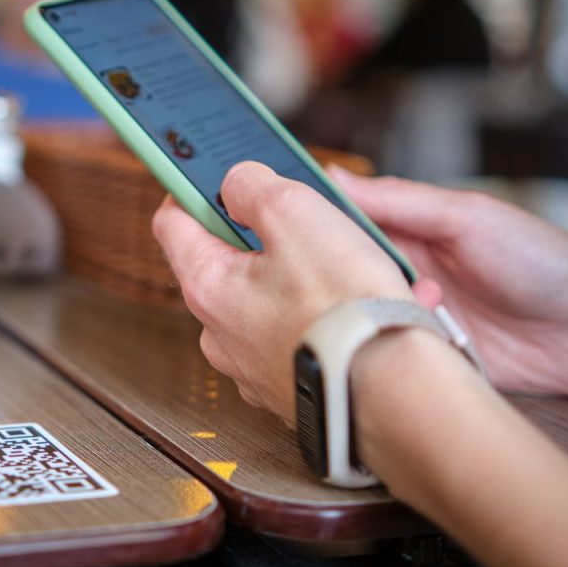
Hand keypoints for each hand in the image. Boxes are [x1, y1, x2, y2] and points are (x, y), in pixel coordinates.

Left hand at [152, 162, 415, 423]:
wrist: (395, 393)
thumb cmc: (346, 309)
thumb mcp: (295, 213)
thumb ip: (253, 187)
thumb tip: (236, 183)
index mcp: (208, 288)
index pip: (172, 223)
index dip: (189, 188)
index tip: (209, 173)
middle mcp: (219, 334)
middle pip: (222, 261)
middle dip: (258, 234)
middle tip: (298, 218)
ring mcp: (252, 366)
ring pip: (264, 300)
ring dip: (298, 276)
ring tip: (345, 267)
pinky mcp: (288, 386)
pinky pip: (294, 335)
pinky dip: (318, 315)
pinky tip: (354, 308)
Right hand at [328, 166, 567, 394]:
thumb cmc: (540, 262)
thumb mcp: (467, 217)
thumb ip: (398, 199)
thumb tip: (330, 175)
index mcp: (401, 231)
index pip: (334, 223)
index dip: (304, 223)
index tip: (272, 223)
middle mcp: (394, 273)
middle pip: (332, 272)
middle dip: (323, 275)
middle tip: (315, 276)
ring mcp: (403, 316)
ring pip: (350, 316)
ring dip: (356, 314)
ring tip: (375, 309)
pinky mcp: (416, 355)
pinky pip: (379, 353)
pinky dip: (373, 351)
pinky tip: (375, 343)